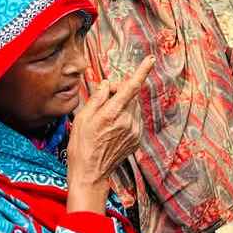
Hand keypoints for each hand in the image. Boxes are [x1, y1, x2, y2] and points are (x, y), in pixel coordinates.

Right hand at [66, 56, 154, 213]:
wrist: (90, 173)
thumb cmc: (81, 145)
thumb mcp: (82, 118)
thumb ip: (97, 98)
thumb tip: (107, 84)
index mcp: (112, 114)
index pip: (131, 87)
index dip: (142, 71)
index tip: (151, 59)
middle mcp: (127, 121)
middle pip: (130, 95)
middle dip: (118, 92)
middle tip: (102, 100)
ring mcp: (134, 131)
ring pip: (133, 107)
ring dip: (123, 105)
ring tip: (105, 118)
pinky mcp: (137, 140)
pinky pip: (134, 120)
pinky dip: (126, 118)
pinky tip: (112, 128)